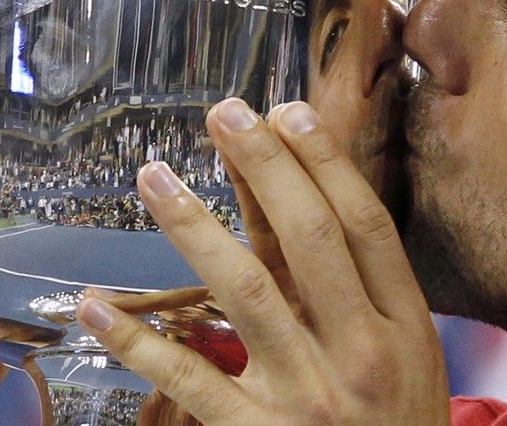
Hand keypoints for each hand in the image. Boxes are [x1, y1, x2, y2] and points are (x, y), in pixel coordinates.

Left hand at [76, 98, 449, 424]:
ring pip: (246, 293)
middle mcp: (360, 353)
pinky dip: (141, 342)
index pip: (363, 225)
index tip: (286, 111)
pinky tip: (98, 303)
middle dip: (265, 167)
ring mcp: (306, 398)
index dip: (326, 163)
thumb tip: (302, 200)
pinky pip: (192, 379)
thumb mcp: (408, 356)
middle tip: (225, 114)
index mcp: (404, 326)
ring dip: (195, 227)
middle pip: (310, 239)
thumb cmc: (395, 424)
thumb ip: (361, 290)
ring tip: (154, 175)